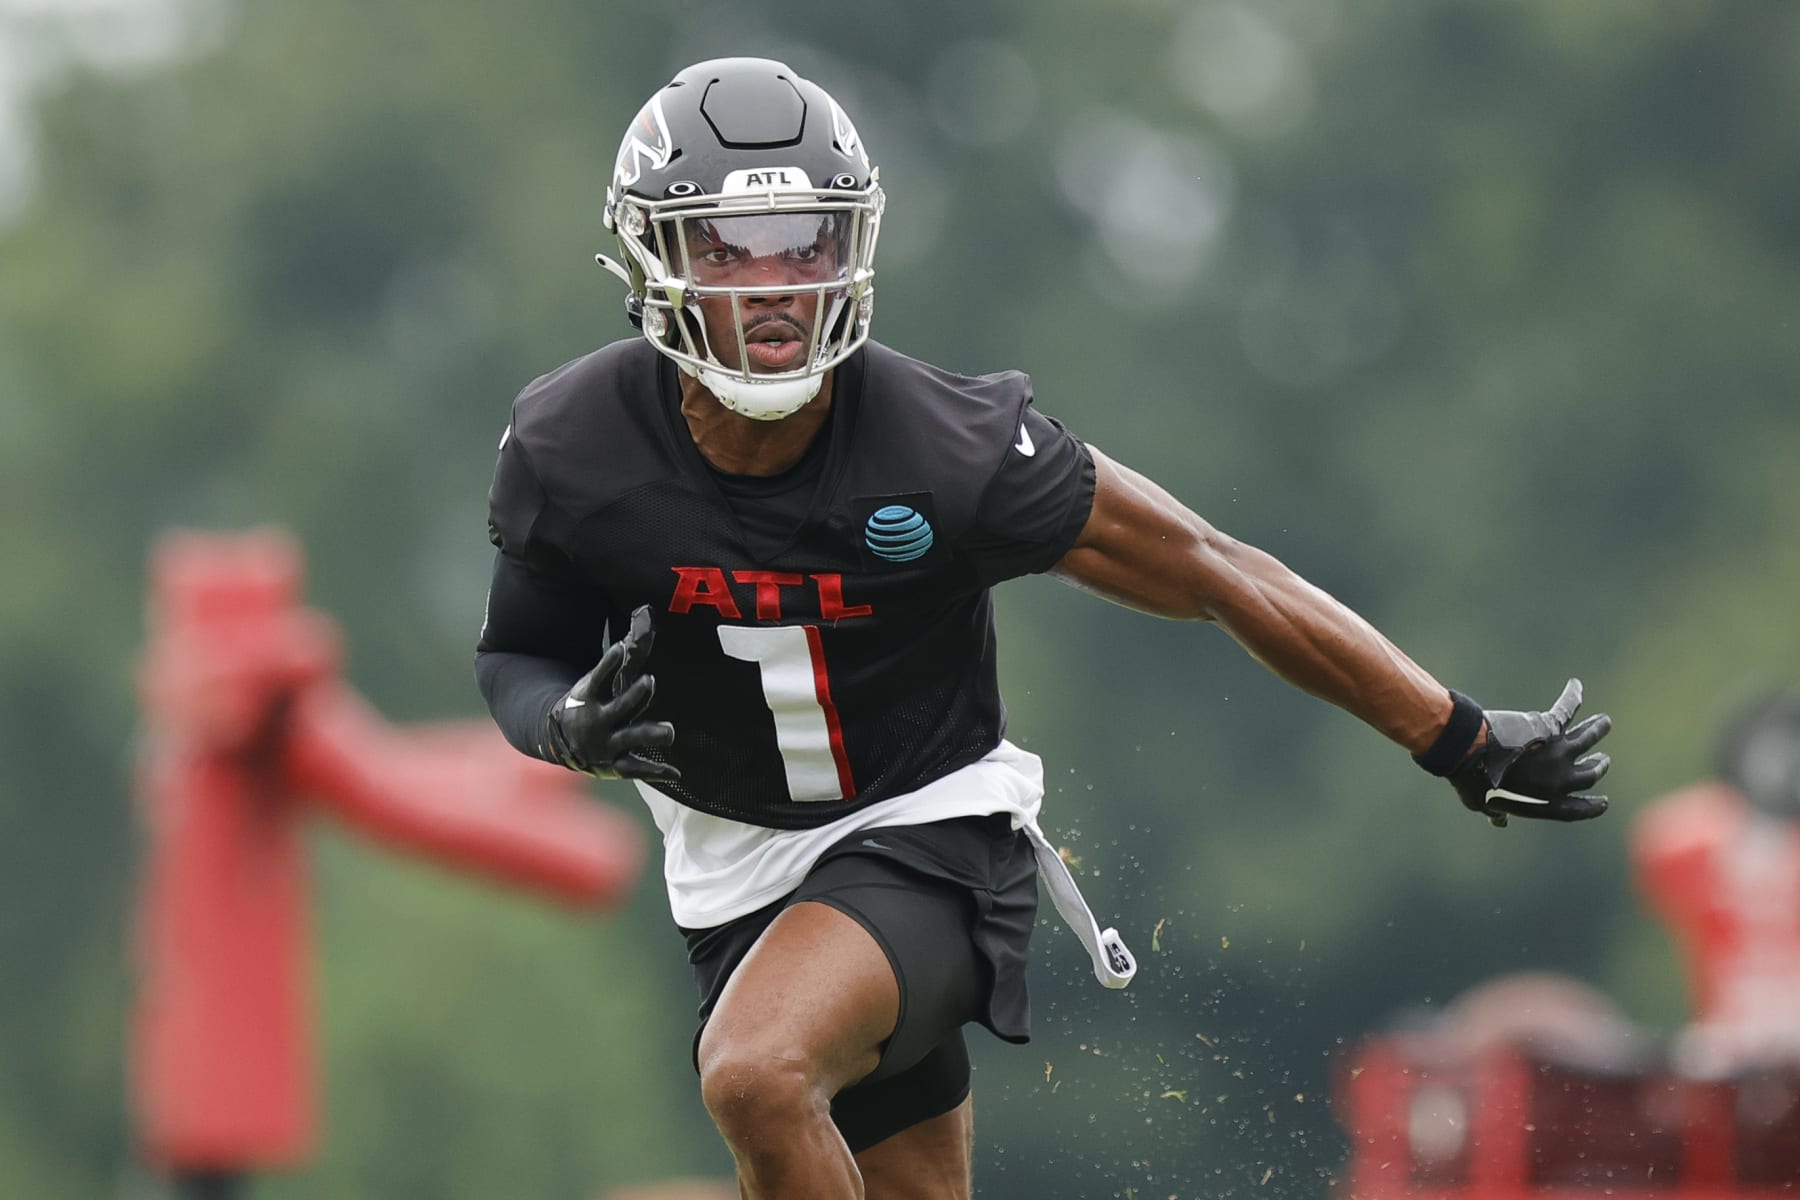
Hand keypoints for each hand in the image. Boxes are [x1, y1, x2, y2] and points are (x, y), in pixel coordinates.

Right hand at [546, 606, 679, 780]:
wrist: (560, 741)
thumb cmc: (585, 704)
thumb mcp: (591, 683)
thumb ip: (616, 660)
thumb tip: (642, 617)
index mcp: (589, 697)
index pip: (598, 677)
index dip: (608, 662)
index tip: (621, 647)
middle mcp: (598, 721)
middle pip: (619, 706)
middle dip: (634, 695)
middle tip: (649, 681)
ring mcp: (606, 744)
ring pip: (630, 738)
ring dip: (650, 732)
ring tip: (670, 731)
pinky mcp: (614, 765)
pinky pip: (635, 768)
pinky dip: (655, 771)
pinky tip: (676, 773)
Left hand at [1450, 679, 1610, 827]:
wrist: (1467, 752)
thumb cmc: (1471, 780)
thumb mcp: (1484, 804)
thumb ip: (1498, 812)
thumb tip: (1499, 822)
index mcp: (1546, 803)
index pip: (1577, 809)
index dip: (1592, 807)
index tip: (1604, 802)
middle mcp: (1559, 779)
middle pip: (1590, 774)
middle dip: (1599, 766)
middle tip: (1604, 760)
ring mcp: (1558, 751)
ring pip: (1587, 738)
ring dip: (1598, 729)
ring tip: (1605, 722)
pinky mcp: (1548, 727)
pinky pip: (1566, 709)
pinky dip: (1572, 697)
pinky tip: (1575, 686)